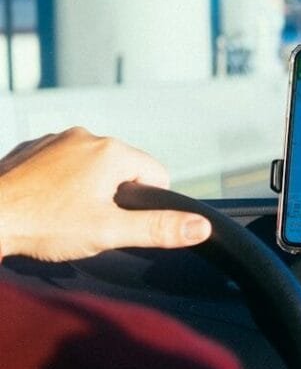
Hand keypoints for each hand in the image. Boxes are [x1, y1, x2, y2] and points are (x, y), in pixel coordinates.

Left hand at [0, 127, 211, 261]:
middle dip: (113, 196)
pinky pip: (60, 163)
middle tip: (87, 223)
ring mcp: (55, 139)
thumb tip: (201, 227)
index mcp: (112, 152)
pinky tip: (43, 205)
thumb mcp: (109, 233)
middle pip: (123, 169)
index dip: (145, 204)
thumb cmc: (43, 225)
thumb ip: (158, 228)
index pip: (156, 175)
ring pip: (91, 165)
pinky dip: (58, 183)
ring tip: (62, 216)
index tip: (118, 222)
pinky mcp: (31, 148)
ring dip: (85, 188)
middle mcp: (87, 136)